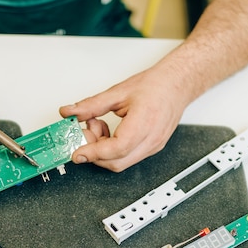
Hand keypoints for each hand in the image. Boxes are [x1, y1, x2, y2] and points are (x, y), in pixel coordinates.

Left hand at [60, 65, 189, 171]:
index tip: (77, 153)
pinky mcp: (151, 148)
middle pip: (116, 162)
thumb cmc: (155, 86)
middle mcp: (151, 141)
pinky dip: (112, 149)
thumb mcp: (118, 92)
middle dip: (95, 152)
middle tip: (85, 131)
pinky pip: (127, 157)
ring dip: (103, 151)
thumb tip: (70, 112)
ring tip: (99, 126)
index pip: (115, 149)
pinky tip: (109, 132)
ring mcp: (152, 147)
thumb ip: (91, 105)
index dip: (93, 153)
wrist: (177, 84)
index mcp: (144, 124)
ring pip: (120, 162)